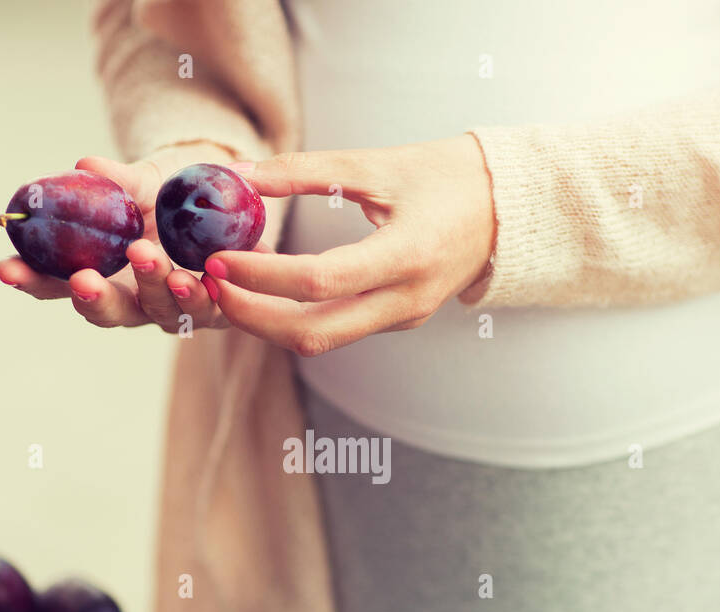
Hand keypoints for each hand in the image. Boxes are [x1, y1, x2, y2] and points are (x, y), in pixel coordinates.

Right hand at [0, 146, 241, 331]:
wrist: (228, 205)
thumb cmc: (173, 197)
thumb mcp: (145, 183)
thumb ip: (118, 181)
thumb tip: (85, 165)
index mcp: (100, 273)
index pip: (56, 284)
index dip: (31, 280)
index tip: (6, 268)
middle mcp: (133, 300)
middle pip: (104, 312)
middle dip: (92, 298)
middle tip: (82, 280)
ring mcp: (172, 309)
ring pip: (157, 311)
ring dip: (152, 287)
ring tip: (148, 257)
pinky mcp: (214, 309)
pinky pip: (205, 309)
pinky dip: (199, 295)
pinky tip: (198, 278)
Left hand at [201, 135, 495, 356]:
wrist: (509, 209)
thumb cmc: (447, 176)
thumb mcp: (378, 163)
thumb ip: (307, 170)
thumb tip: (240, 176)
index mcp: (408, 255)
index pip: (320, 282)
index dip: (264, 276)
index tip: (220, 259)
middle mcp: (407, 299)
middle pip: (312, 333)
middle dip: (252, 316)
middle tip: (210, 285)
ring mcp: (403, 317)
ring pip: (321, 340)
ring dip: (268, 322)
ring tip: (228, 286)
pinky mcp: (397, 320)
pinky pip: (336, 330)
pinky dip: (294, 316)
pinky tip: (265, 289)